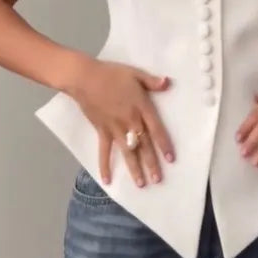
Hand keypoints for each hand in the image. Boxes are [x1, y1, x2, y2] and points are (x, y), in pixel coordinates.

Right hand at [69, 59, 174, 187]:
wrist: (86, 78)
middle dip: (151, 163)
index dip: (164, 145)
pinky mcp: (101, 131)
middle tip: (158, 180)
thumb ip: (152, 81)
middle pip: (143, 145)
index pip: (156, 129)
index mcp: (141, 107)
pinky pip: (104, 151)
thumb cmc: (112, 74)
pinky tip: (107, 180)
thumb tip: (168, 83)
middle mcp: (130, 121)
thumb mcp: (135, 73)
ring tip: (142, 184)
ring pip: (127, 152)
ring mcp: (115, 128)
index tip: (171, 159)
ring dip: (134, 169)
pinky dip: (105, 165)